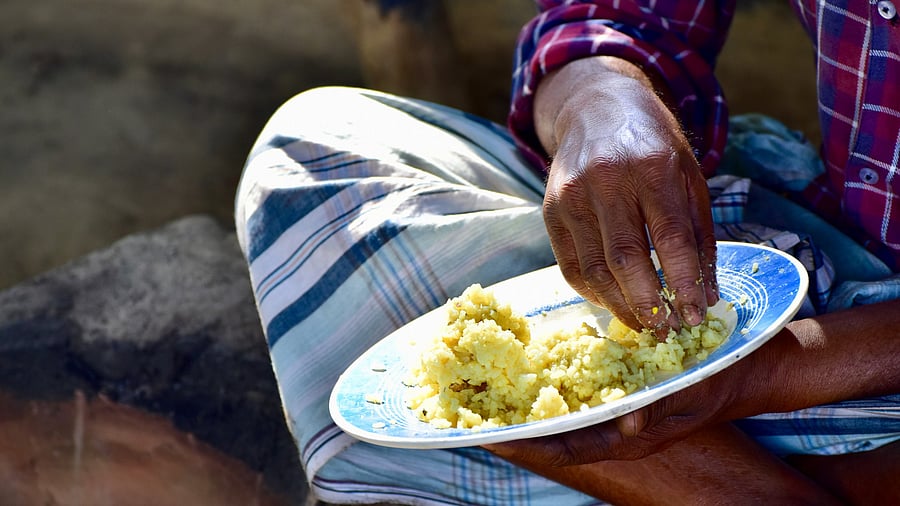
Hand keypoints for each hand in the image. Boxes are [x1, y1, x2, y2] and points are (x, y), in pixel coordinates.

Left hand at [484, 351, 740, 465]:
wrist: (745, 368)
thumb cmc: (719, 380)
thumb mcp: (693, 392)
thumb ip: (660, 407)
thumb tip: (629, 422)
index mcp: (629, 438)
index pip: (566, 448)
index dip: (526, 444)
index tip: (488, 437)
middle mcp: (616, 428)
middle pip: (555, 436)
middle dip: (515, 428)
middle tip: (471, 416)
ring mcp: (616, 411)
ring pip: (563, 416)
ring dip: (529, 407)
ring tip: (489, 395)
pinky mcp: (620, 390)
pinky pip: (578, 394)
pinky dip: (553, 386)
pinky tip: (531, 369)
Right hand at [535, 57, 717, 336]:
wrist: (596, 108)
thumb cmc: (653, 145)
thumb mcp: (689, 178)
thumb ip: (699, 236)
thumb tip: (705, 296)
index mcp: (653, 168)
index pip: (670, 239)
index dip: (683, 284)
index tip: (695, 317)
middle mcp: (607, 180)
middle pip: (627, 259)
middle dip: (649, 305)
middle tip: (666, 331)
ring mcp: (572, 196)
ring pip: (595, 269)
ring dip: (620, 306)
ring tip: (643, 323)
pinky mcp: (550, 210)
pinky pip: (570, 265)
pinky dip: (594, 292)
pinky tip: (614, 301)